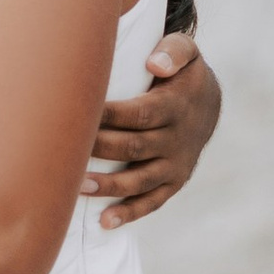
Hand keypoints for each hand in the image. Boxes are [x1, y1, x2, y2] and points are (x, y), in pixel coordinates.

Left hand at [85, 34, 220, 227]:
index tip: (79, 112)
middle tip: (65, 150)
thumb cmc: (181, 73)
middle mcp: (177, 138)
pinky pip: (152, 202)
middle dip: (100, 149)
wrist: (208, 103)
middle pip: (134, 147)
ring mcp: (176, 164)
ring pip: (140, 179)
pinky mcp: (173, 182)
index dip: (109, 115)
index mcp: (176, 106)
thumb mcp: (185, 52)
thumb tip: (155, 65)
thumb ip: (174, 50)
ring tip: (78, 187)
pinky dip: (130, 213)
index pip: (139, 113)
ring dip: (110, 185)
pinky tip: (105, 223)